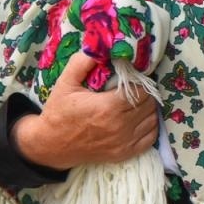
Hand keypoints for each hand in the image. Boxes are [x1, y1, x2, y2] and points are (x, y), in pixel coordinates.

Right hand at [14, 51, 159, 169]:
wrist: (51, 145)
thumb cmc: (59, 112)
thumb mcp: (65, 83)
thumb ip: (82, 63)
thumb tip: (99, 49)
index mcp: (108, 107)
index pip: (142, 90)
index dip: (140, 82)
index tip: (132, 80)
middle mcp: (120, 126)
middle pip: (149, 103)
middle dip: (144, 94)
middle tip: (133, 90)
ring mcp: (124, 142)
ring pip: (152, 119)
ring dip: (147, 109)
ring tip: (134, 104)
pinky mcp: (124, 154)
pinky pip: (150, 137)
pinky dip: (148, 126)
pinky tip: (137, 119)